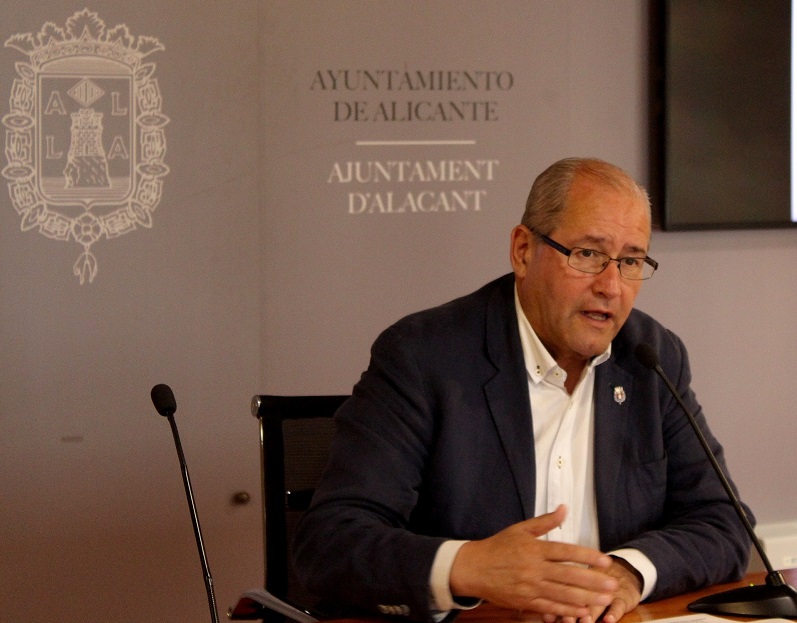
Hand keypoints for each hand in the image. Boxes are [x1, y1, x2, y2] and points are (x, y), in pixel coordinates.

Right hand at [449, 505, 618, 618]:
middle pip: (568, 576)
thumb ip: (545, 521)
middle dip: (593, 581)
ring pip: (562, 594)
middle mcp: (533, 568)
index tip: (605, 560)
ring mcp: (529, 587)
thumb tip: (564, 508)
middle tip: (613, 584)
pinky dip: (567, 610)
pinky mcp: (525, 601)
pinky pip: (549, 608)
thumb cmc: (497, 547)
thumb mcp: (520, 529)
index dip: (586, 557)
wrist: (473, 568)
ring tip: (604, 599)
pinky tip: (582, 611)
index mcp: (534, 549)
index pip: (565, 552)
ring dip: (586, 598)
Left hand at [543, 557, 641, 622]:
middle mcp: (592, 588)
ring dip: (592, 613)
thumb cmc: (594, 585)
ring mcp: (608, 593)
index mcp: (577, 584)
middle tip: (567, 621)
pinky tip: (609, 620)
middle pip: (580, 600)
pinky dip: (614, 613)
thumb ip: (565, 600)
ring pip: (598, 604)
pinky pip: (619, 606)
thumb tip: (546, 616)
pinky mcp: (624, 597)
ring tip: (586, 620)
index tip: (548, 617)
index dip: (555, 607)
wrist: (623, 572)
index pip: (564, 594)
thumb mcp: (583, 587)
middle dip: (572, 612)